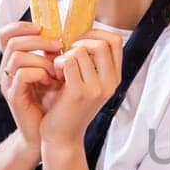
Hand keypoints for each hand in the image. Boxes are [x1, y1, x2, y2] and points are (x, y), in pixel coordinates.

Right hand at [0, 21, 62, 151]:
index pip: (6, 34)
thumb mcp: (56, 72)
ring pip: (17, 57)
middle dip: (39, 41)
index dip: (21, 26)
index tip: (43, 28)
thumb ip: (54, 54)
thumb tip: (66, 33)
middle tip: (59, 47)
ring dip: (42, 61)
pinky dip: (40, 74)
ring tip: (57, 72)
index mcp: (15, 61)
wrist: (52, 132)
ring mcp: (8, 83)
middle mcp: (7, 70)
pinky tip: (52, 83)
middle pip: (13, 42)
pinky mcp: (14, 96)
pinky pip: (22, 75)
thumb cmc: (55, 100)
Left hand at [39, 33, 124, 149]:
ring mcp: (97, 88)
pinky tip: (54, 74)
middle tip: (66, 54)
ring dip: (65, 54)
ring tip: (58, 68)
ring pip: (82, 50)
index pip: (115, 41)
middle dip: (79, 42)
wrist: (61, 137)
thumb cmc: (67, 107)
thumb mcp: (84, 82)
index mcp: (114, 78)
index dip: (96, 34)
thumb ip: (86, 61)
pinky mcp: (79, 93)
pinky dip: (57, 62)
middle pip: (101, 42)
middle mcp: (110, 82)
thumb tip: (75, 32)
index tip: (79, 43)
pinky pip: (68, 61)